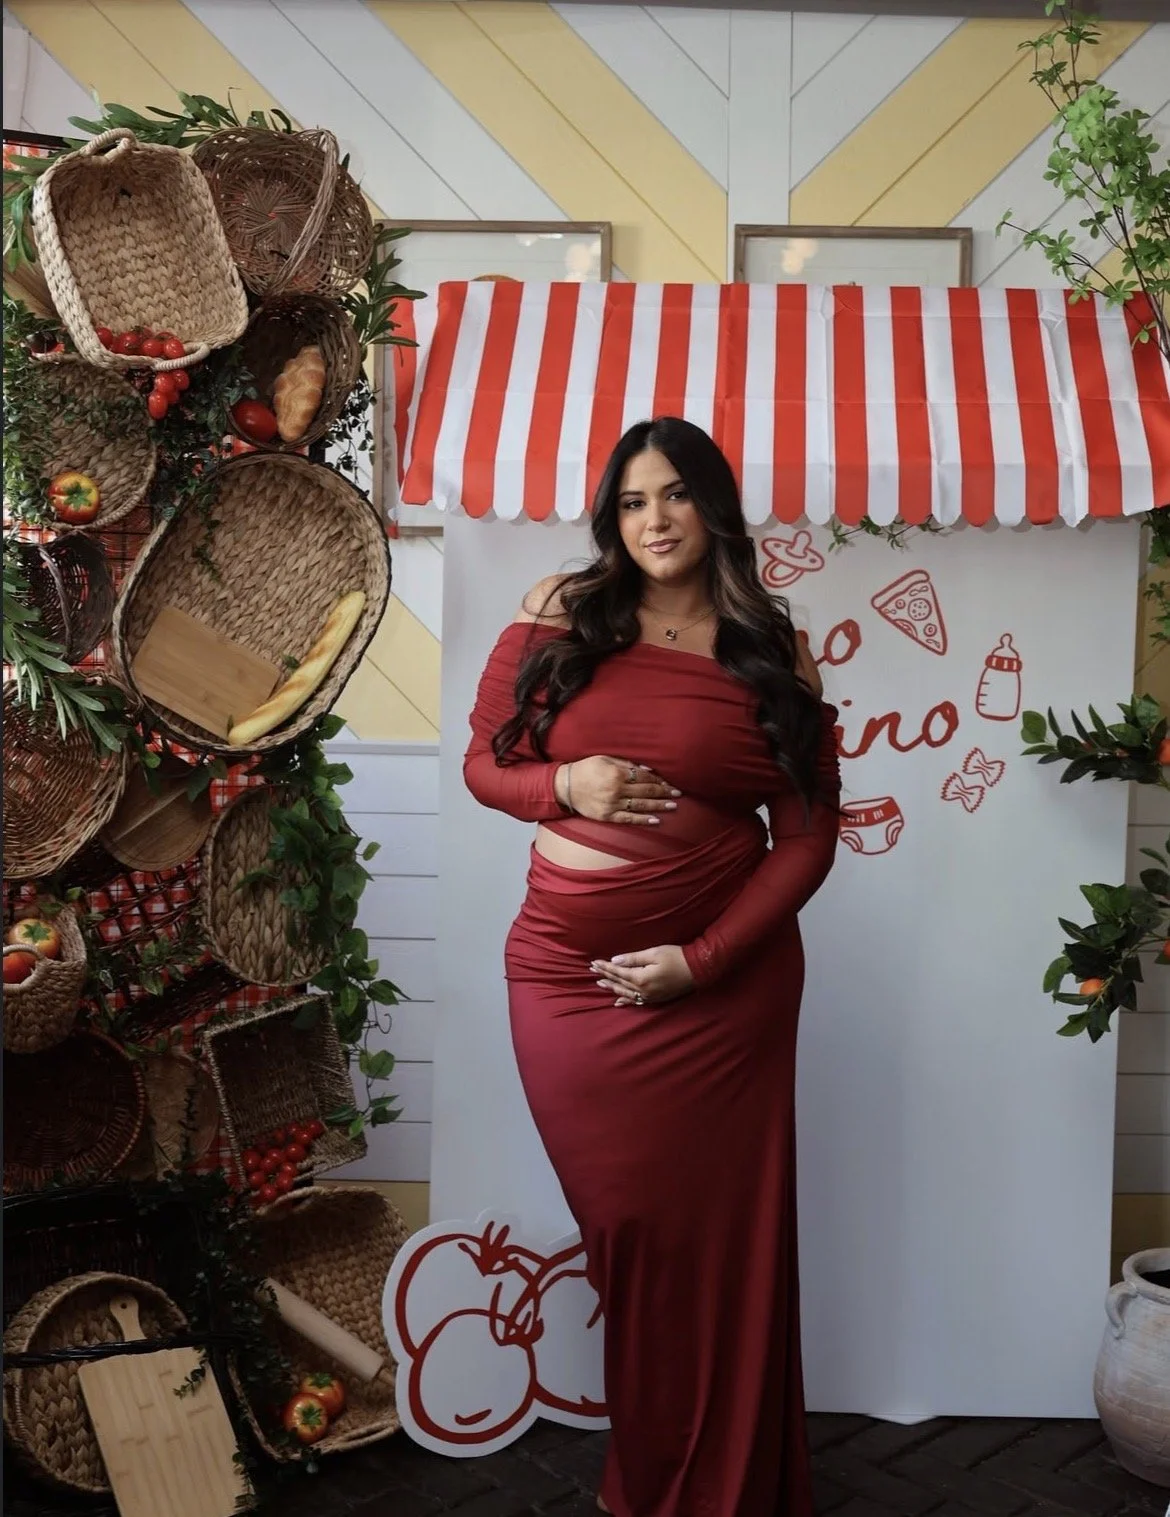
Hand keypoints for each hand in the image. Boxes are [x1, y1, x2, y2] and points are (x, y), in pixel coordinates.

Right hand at [558, 756, 679, 825]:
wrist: (565, 786)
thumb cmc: (586, 769)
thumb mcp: (605, 759)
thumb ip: (626, 764)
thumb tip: (648, 769)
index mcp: (617, 774)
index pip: (643, 777)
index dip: (658, 780)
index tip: (670, 782)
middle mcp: (616, 790)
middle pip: (646, 791)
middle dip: (663, 792)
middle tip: (678, 794)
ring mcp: (612, 805)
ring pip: (641, 806)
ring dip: (659, 806)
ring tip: (673, 806)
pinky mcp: (607, 816)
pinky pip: (629, 819)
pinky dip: (643, 820)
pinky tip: (656, 821)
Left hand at [591, 946, 694, 1006]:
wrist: (698, 969)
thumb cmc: (677, 957)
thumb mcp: (654, 953)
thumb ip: (633, 958)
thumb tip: (615, 961)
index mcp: (641, 978)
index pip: (618, 972)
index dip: (605, 967)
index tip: (594, 962)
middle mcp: (643, 990)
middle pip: (620, 982)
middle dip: (605, 976)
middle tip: (592, 971)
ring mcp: (650, 996)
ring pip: (626, 993)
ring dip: (612, 987)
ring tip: (600, 983)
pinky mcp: (656, 998)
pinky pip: (637, 1001)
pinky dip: (626, 1001)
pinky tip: (618, 1001)